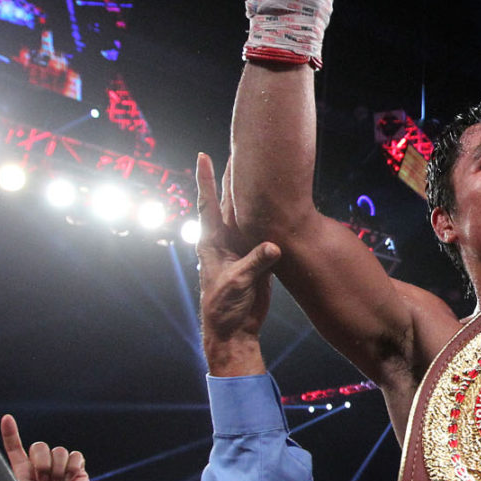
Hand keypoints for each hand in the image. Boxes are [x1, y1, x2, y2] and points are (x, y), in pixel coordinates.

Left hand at [0, 414, 89, 480]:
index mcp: (23, 471)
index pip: (15, 448)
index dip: (11, 433)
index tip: (7, 419)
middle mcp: (41, 466)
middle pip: (40, 446)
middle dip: (42, 463)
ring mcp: (60, 467)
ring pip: (59, 450)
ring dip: (58, 469)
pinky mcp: (77, 470)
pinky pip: (76, 456)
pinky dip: (73, 467)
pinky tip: (69, 480)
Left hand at [196, 152, 278, 375]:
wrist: (234, 329)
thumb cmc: (224, 307)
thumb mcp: (237, 283)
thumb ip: (254, 262)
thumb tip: (274, 246)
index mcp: (211, 242)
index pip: (208, 204)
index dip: (205, 179)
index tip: (202, 156)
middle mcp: (225, 240)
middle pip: (229, 202)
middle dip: (232, 177)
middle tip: (238, 151)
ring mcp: (241, 248)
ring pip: (248, 215)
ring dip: (253, 195)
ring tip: (260, 171)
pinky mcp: (256, 259)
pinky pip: (264, 233)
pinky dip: (270, 219)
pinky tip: (277, 205)